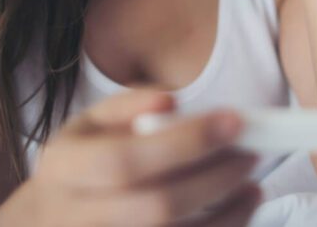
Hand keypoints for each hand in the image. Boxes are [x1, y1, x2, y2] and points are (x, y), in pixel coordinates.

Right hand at [0, 90, 260, 225]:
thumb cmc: (77, 170)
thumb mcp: (86, 127)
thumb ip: (127, 107)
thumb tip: (171, 101)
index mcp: (64, 171)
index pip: (126, 160)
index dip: (184, 142)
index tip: (234, 119)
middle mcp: (77, 219)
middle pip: (157, 208)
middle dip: (215, 179)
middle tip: (251, 153)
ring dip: (227, 214)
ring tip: (252, 184)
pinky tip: (238, 209)